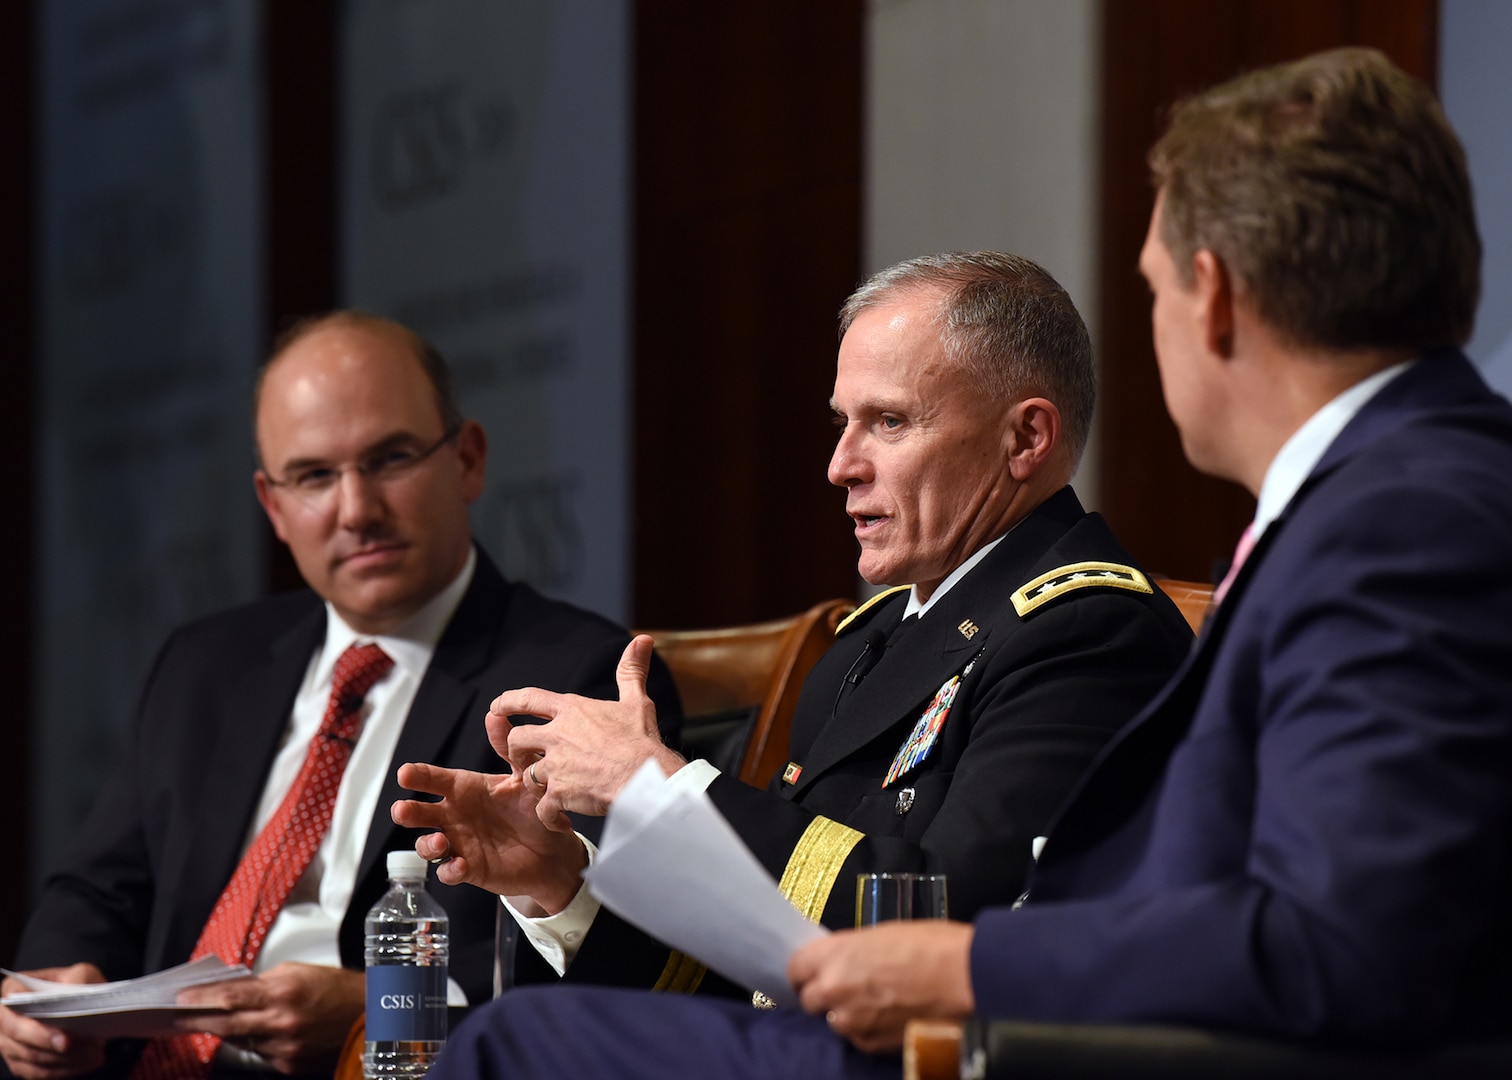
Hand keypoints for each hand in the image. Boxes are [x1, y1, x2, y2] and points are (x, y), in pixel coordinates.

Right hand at [0, 965, 107, 1079]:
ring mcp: (9, 1042)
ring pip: (27, 1057)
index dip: (34, 1022)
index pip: (13, 1000)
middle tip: (76, 1047)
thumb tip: (75, 994)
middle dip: (48, 1045)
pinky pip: (36, 1072)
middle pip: (16, 1036)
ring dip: (61, 1060)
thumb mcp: (83, 973)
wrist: (83, 1004)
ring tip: (92, 1055)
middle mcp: (5, 1017)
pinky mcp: (20, 1061)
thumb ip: (79, 979)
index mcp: (15, 988)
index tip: (63, 1037)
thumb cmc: (77, 986)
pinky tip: (85, 1063)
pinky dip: (61, 1070)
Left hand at [175, 962, 361, 1074]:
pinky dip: (259, 1041)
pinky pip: (262, 1053)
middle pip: (225, 1024)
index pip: (229, 997)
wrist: (372, 1019)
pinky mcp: (289, 1066)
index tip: (182, 998)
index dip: (201, 998)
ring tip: (226, 1019)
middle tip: (179, 1016)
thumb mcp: (301, 972)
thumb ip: (265, 981)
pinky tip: (267, 1031)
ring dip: (232, 1029)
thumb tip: (235, 989)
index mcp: (284, 992)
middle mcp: (281, 1023)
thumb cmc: (341, 991)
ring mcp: (284, 1048)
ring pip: (242, 1040)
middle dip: (199, 1019)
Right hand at [393, 762, 588, 914]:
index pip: (435, 780)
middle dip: (407, 811)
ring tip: (440, 842)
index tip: (405, 773)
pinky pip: (449, 872)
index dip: (419, 776)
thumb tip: (496, 715)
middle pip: (421, 813)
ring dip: (427, 844)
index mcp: (465, 789)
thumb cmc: (533, 808)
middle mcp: (455, 815)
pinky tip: (458, 866)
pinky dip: (450, 870)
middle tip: (401, 810)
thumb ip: (509, 749)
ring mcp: (459, 843)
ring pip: (427, 844)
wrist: (553, 848)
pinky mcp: (468, 868)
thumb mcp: (524, 776)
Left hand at [489, 635, 685, 826]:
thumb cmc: (642, 740)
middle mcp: (557, 735)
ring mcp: (556, 765)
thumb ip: (631, 671)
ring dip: (536, 785)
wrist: (647, 778)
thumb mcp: (636, 700)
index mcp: (571, 710)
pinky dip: (549, 816)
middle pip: (516, 739)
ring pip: (527, 776)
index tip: (497, 707)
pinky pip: (542, 808)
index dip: (508, 701)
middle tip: (523, 761)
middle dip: (515, 751)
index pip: (528, 698)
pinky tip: (560, 820)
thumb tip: (642, 640)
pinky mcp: (559, 793)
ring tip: (551, 793)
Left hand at [787, 922, 975, 1053]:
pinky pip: (859, 1038)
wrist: (966, 978)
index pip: (794, 968)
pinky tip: (892, 1015)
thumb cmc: (931, 945)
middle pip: (809, 999)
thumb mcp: (882, 934)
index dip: (805, 970)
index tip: (813, 972)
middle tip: (848, 987)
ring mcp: (852, 1021)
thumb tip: (845, 962)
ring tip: (877, 1002)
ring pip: (834, 1021)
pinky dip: (869, 1029)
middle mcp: (834, 990)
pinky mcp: (872, 1044)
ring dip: (847, 1014)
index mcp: (834, 955)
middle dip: (824, 994)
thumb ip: (852, 952)